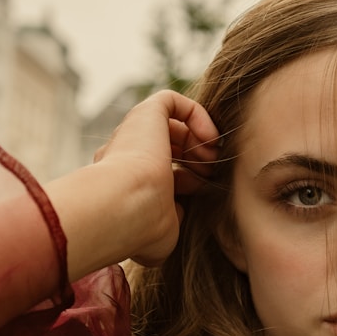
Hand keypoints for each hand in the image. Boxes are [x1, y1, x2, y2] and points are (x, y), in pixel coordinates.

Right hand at [92, 89, 219, 265]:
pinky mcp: (145, 113)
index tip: (199, 192)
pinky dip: (198, 115)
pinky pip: (173, 101)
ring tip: (210, 159)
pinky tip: (209, 138)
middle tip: (209, 174)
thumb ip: (171, 221)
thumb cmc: (143, 227)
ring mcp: (133, 133)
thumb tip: (178, 212)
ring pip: (171, 125)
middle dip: (195, 160)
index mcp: (127, 182)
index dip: (188, 180)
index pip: (161, 173)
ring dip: (199, 140)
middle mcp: (126, 155)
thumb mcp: (164, 234)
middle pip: (169, 148)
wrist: (126, 206)